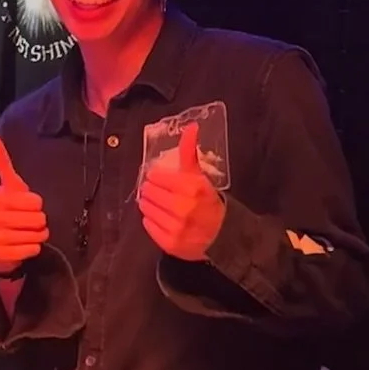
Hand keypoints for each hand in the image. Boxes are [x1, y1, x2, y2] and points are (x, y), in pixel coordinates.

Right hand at [0, 133, 49, 270]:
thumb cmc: (9, 210)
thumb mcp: (9, 186)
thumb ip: (1, 162)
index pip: (35, 201)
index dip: (37, 205)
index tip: (27, 205)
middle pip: (37, 219)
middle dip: (39, 222)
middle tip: (29, 222)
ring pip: (35, 235)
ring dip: (38, 236)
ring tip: (28, 234)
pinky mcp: (1, 255)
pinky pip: (31, 250)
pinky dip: (33, 248)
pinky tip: (24, 245)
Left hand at [138, 122, 224, 260]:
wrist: (222, 235)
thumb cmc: (207, 202)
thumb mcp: (200, 176)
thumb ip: (190, 152)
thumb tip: (190, 126)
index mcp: (191, 187)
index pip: (155, 177)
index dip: (156, 177)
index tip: (160, 179)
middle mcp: (183, 208)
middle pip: (149, 192)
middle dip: (151, 190)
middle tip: (160, 193)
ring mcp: (176, 227)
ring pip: (146, 208)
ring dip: (149, 205)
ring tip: (160, 205)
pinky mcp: (170, 243)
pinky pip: (148, 226)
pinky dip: (151, 220)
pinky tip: (161, 218)